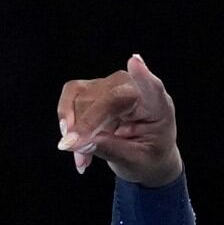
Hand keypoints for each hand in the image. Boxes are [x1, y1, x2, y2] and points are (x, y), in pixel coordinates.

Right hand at [54, 54, 181, 184]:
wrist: (146, 156)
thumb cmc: (149, 158)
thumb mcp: (135, 161)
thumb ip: (110, 150)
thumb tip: (78, 142)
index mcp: (156, 106)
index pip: (150, 87)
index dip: (142, 75)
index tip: (135, 62)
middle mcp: (134, 87)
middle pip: (102, 98)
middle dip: (85, 127)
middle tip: (80, 157)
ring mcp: (111, 84)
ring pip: (81, 99)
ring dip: (75, 131)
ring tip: (82, 159)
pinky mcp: (94, 89)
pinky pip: (71, 97)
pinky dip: (67, 122)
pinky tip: (74, 145)